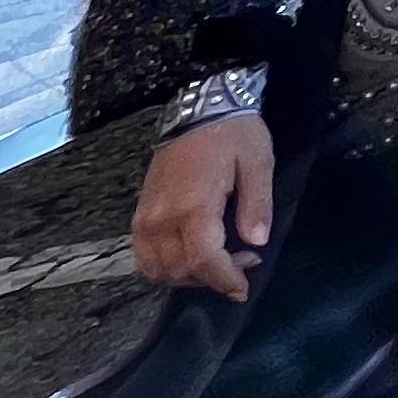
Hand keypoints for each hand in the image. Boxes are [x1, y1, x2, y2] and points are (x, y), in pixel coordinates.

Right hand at [133, 113, 275, 298]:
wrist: (197, 107)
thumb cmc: (232, 132)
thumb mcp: (258, 161)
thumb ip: (256, 204)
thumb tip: (256, 241)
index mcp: (193, 206)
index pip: (202, 260)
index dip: (224, 280)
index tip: (242, 289)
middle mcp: (161, 218)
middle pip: (179, 271)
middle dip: (212, 277)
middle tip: (244, 260)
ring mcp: (145, 218)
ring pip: (157, 270)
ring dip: (188, 276)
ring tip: (220, 258)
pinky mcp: (139, 215)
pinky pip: (144, 257)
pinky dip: (165, 266)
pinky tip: (191, 254)